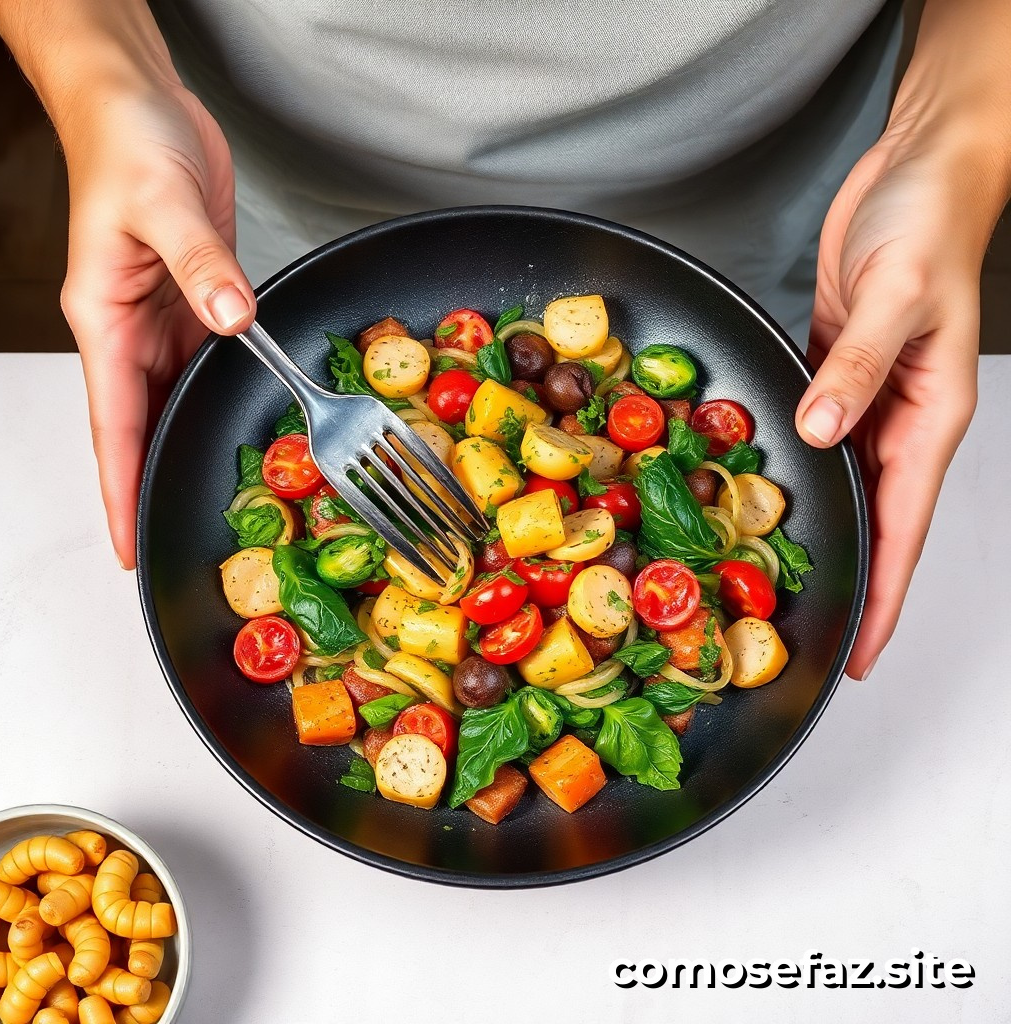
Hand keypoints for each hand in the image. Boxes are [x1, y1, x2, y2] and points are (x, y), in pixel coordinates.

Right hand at [60, 81, 255, 568]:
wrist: (142, 100)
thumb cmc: (126, 143)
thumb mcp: (163, 203)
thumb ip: (202, 267)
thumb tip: (233, 320)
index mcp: (106, 320)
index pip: (113, 426)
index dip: (121, 490)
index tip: (129, 545)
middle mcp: (134, 331)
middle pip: (146, 426)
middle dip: (162, 483)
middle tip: (190, 540)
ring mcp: (168, 319)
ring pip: (182, 399)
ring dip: (198, 444)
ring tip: (223, 498)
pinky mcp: (202, 301)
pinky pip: (216, 362)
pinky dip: (231, 393)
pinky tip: (249, 418)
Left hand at [796, 128, 988, 678]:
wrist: (921, 166)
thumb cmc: (929, 222)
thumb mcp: (896, 294)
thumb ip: (858, 366)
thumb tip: (821, 432)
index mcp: (931, 417)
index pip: (905, 529)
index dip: (883, 597)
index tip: (858, 652)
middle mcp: (897, 419)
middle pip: (870, 522)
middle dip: (843, 583)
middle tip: (797, 635)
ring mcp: (862, 398)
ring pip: (837, 484)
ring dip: (812, 531)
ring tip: (773, 582)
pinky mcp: (832, 372)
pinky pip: (808, 435)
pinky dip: (787, 470)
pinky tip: (758, 493)